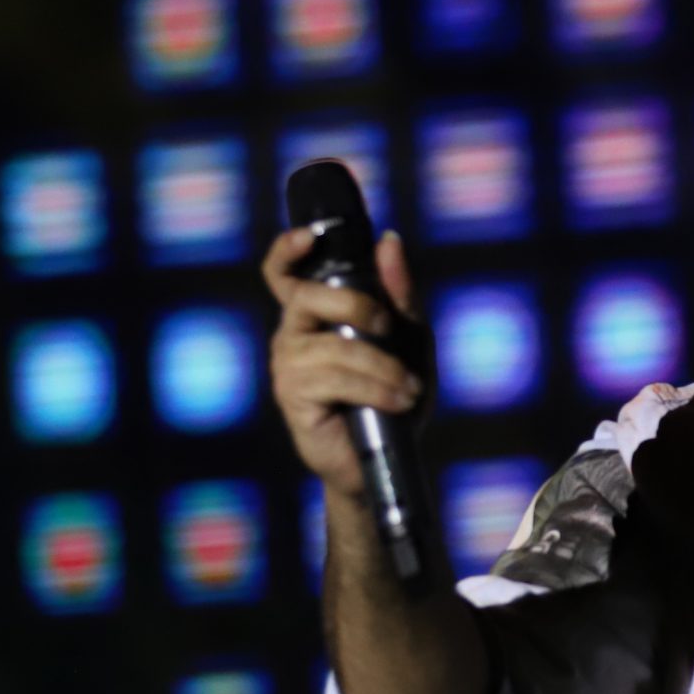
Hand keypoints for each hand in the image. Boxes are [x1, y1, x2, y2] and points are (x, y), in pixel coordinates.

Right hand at [260, 223, 423, 502]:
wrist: (389, 457)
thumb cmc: (395, 393)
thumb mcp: (409, 338)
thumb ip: (399, 293)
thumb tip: (388, 241)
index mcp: (315, 313)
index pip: (283, 272)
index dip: (287, 250)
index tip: (309, 236)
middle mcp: (293, 333)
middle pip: (308, 296)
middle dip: (356, 305)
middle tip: (388, 326)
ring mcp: (288, 365)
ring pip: (334, 346)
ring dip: (382, 365)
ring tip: (410, 388)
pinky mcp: (293, 397)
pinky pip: (335, 378)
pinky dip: (375, 387)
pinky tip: (396, 401)